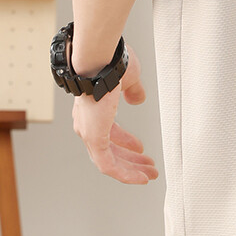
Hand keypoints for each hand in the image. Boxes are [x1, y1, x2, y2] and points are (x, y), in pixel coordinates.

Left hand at [71, 45, 159, 184]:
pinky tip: (139, 178)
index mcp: (93, 109)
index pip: (108, 132)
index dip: (125, 141)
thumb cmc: (110, 62)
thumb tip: (137, 99)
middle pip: (109, 149)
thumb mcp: (128, 79)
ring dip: (131, 169)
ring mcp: (88, 131)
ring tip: (149, 175)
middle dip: (131, 159)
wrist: (98, 57)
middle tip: (147, 166)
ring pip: (109, 161)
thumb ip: (133, 91)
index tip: (140, 148)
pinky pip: (108, 165)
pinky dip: (125, 173)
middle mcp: (86, 122)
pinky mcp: (93, 138)